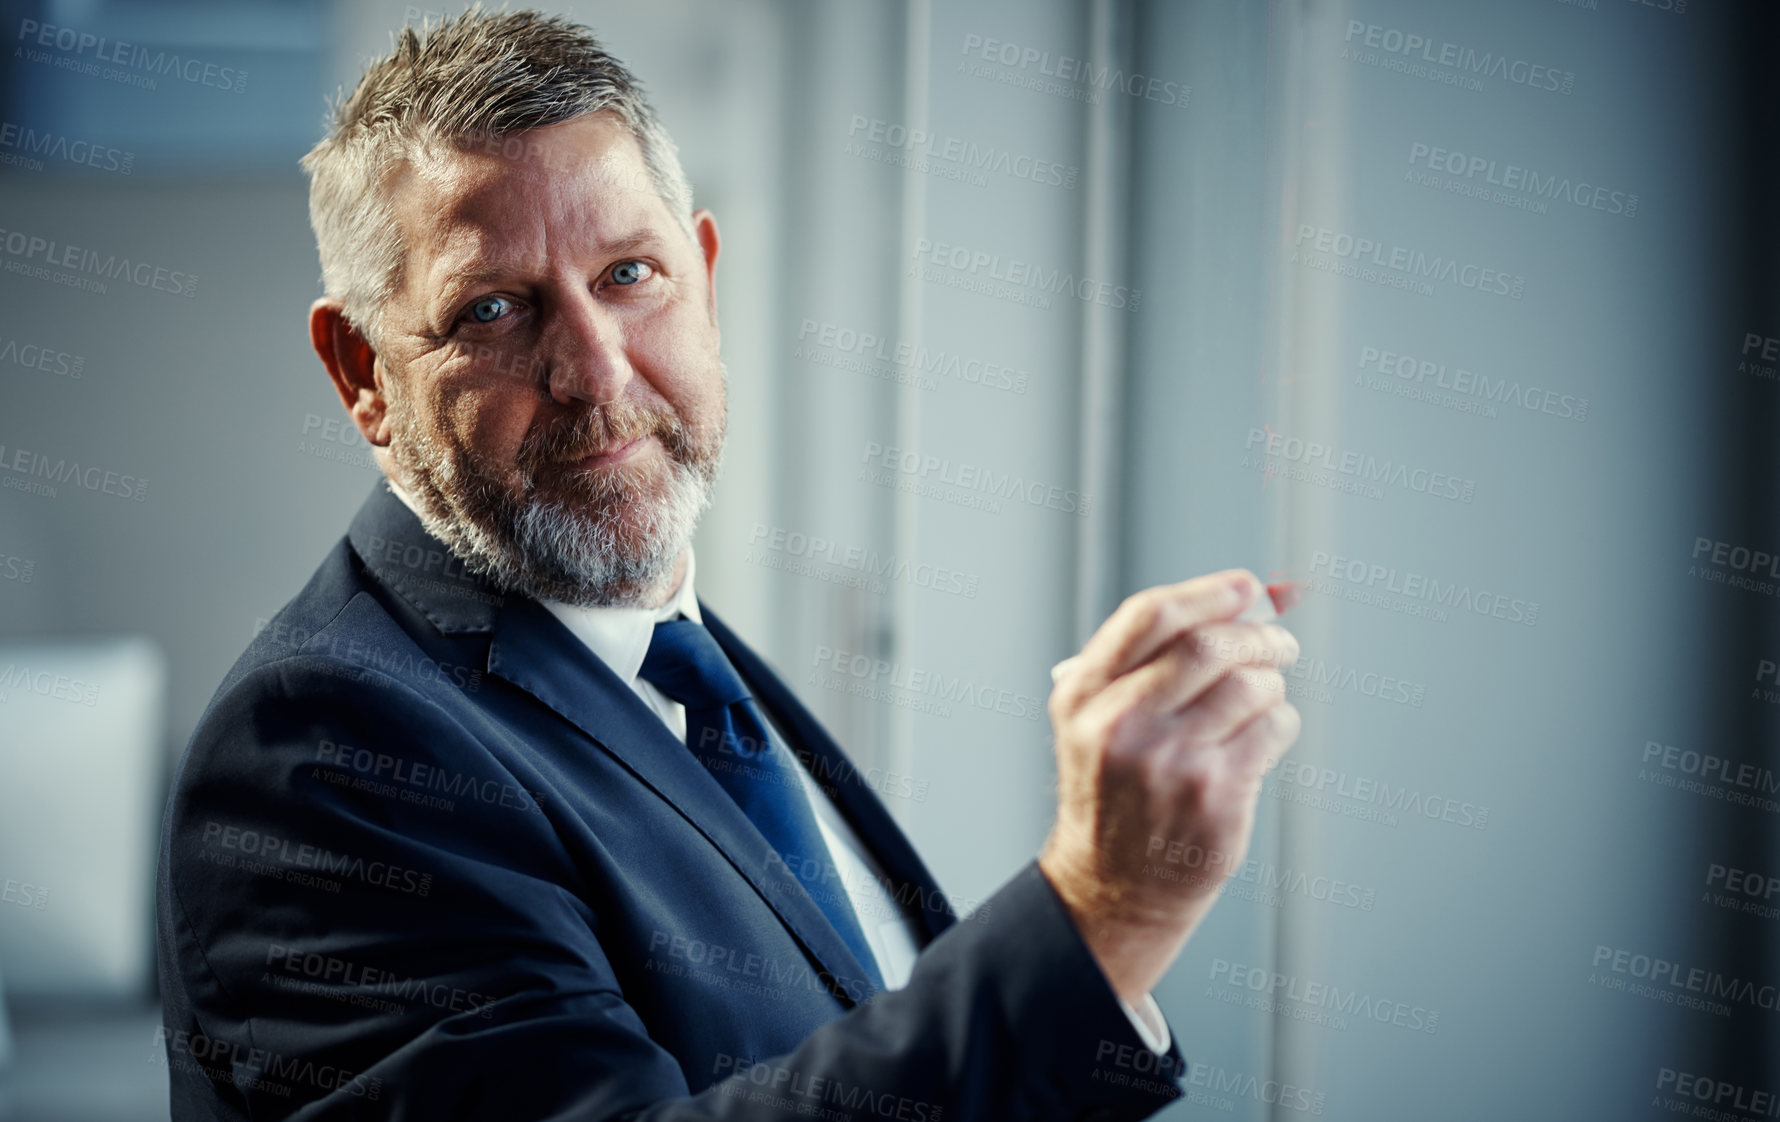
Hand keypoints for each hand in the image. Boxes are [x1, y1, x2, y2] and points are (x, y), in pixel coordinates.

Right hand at [1037, 569, 1301, 1004]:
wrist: (1112, 885)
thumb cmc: (1115, 791)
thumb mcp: (1096, 719)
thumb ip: (1148, 660)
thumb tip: (1246, 598)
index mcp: (1083, 696)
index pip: (1149, 617)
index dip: (1207, 593)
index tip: (1246, 586)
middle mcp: (1121, 725)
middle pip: (1209, 646)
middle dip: (1259, 635)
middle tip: (1280, 641)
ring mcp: (1170, 763)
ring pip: (1251, 686)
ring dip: (1272, 683)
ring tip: (1263, 697)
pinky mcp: (1215, 796)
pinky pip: (1274, 730)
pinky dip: (1281, 722)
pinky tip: (1262, 737)